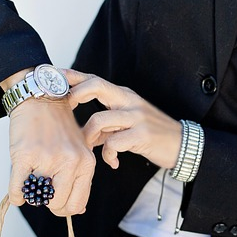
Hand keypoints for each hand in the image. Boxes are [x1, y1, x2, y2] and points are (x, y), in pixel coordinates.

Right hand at [7, 96, 95, 216]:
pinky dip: (16, 194)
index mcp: (86, 163)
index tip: (56, 201)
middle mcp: (71, 162)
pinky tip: (17, 189)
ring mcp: (48, 159)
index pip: (77, 204)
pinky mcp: (25, 156)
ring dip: (32, 195)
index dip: (64, 208)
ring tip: (32, 180)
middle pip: (58, 205)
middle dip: (48, 203)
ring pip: (38, 199)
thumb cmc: (58, 126)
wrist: (40, 99)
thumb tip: (79, 210)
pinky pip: (18, 190)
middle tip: (42, 190)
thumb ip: (80, 178)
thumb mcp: (79, 150)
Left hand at [65, 70, 181, 169]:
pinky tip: (112, 162)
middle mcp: (129, 101)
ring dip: (88, 137)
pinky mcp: (141, 135)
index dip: (73, 76)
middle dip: (76, 93)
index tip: (54, 75)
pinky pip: (113, 143)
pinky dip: (108, 155)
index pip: (95, 79)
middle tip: (67, 107)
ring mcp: (136, 117)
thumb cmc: (153, 134)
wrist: (182, 145)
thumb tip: (83, 134)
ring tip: (90, 148)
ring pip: (99, 119)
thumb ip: (106, 125)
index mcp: (124, 96)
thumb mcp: (128, 123)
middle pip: (97, 85)